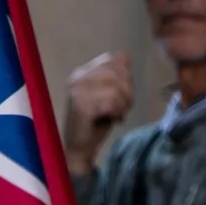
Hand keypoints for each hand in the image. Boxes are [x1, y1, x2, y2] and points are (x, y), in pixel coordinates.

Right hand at [63, 51, 134, 175]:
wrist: (79, 147)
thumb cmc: (95, 122)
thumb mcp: (109, 95)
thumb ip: (115, 77)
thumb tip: (125, 56)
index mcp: (82, 72)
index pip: (114, 59)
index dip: (126, 76)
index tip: (123, 95)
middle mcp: (77, 77)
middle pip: (118, 72)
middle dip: (128, 91)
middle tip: (124, 107)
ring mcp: (77, 91)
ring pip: (116, 87)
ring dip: (124, 104)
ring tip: (119, 113)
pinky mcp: (81, 105)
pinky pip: (111, 101)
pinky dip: (118, 111)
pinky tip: (113, 119)